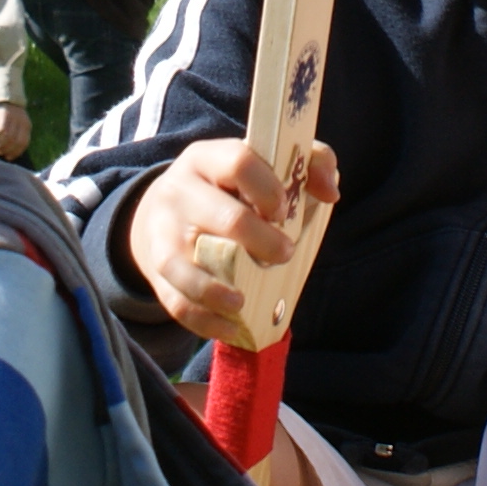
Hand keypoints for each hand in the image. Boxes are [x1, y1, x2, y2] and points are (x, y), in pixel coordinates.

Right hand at [0, 101, 29, 165]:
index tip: (8, 158)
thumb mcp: (18, 124)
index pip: (24, 143)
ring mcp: (13, 118)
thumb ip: (17, 135)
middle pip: (16, 142)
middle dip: (7, 150)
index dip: (16, 152)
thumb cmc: (11, 115)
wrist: (7, 96)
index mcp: (27, 126)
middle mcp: (22, 122)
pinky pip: (0, 129)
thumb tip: (12, 153)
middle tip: (0, 152)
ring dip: (1, 145)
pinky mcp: (4, 114)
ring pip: (8, 137)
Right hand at [127, 137, 344, 347]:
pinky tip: (230, 326)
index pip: (238, 163)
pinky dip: (204, 320)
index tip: (284, 211)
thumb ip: (309, 162)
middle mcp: (178, 191)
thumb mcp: (262, 164)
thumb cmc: (228, 189)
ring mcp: (162, 232)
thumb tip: (331, 191)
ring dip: (217, 290)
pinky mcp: (156, 269)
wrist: (162, 210)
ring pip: (183, 264)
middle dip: (261, 242)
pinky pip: (176, 300)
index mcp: (207, 159)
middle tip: (284, 255)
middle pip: (223, 217)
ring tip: (243, 302)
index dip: (268, 190)